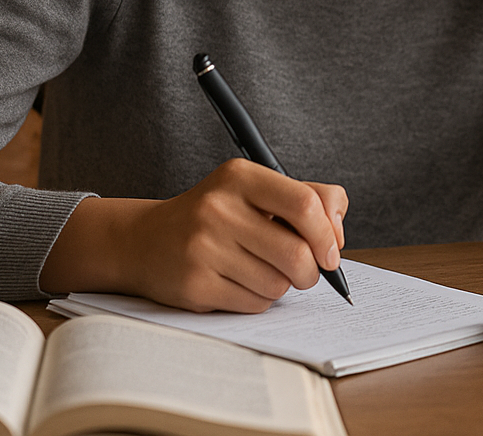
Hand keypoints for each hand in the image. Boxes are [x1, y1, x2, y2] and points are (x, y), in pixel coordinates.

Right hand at [40, 158, 347, 313]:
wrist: (145, 241)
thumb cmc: (216, 216)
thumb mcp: (256, 191)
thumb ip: (307, 198)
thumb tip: (337, 235)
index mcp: (239, 176)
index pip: (305, 204)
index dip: (327, 234)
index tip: (331, 252)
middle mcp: (218, 208)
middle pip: (297, 253)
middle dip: (311, 271)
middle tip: (305, 272)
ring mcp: (203, 248)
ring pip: (278, 284)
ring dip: (281, 285)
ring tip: (260, 271)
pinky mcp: (194, 285)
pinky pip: (255, 304)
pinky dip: (259, 300)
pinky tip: (239, 283)